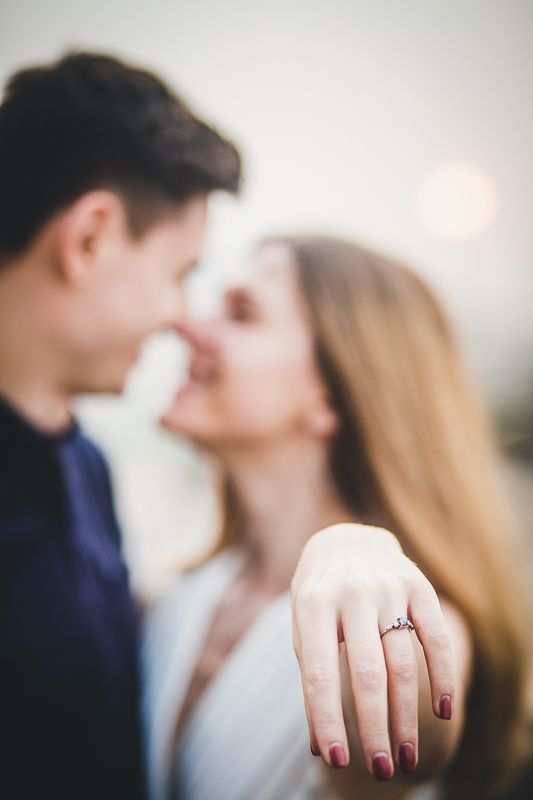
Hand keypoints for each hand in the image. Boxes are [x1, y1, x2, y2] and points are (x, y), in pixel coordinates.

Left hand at [291, 523, 452, 780]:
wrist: (346, 540)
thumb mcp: (303, 628)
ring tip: (405, 757)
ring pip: (402, 663)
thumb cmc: (319, 597)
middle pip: (367, 674)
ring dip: (407, 717)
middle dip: (374, 728)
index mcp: (314, 603)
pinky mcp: (419, 585)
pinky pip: (437, 637)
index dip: (327, 719)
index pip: (319, 673)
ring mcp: (388, 587)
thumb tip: (318, 746)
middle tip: (381, 771)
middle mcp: (351, 593)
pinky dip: (443, 677)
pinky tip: (442, 712)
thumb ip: (312, 679)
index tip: (337, 760)